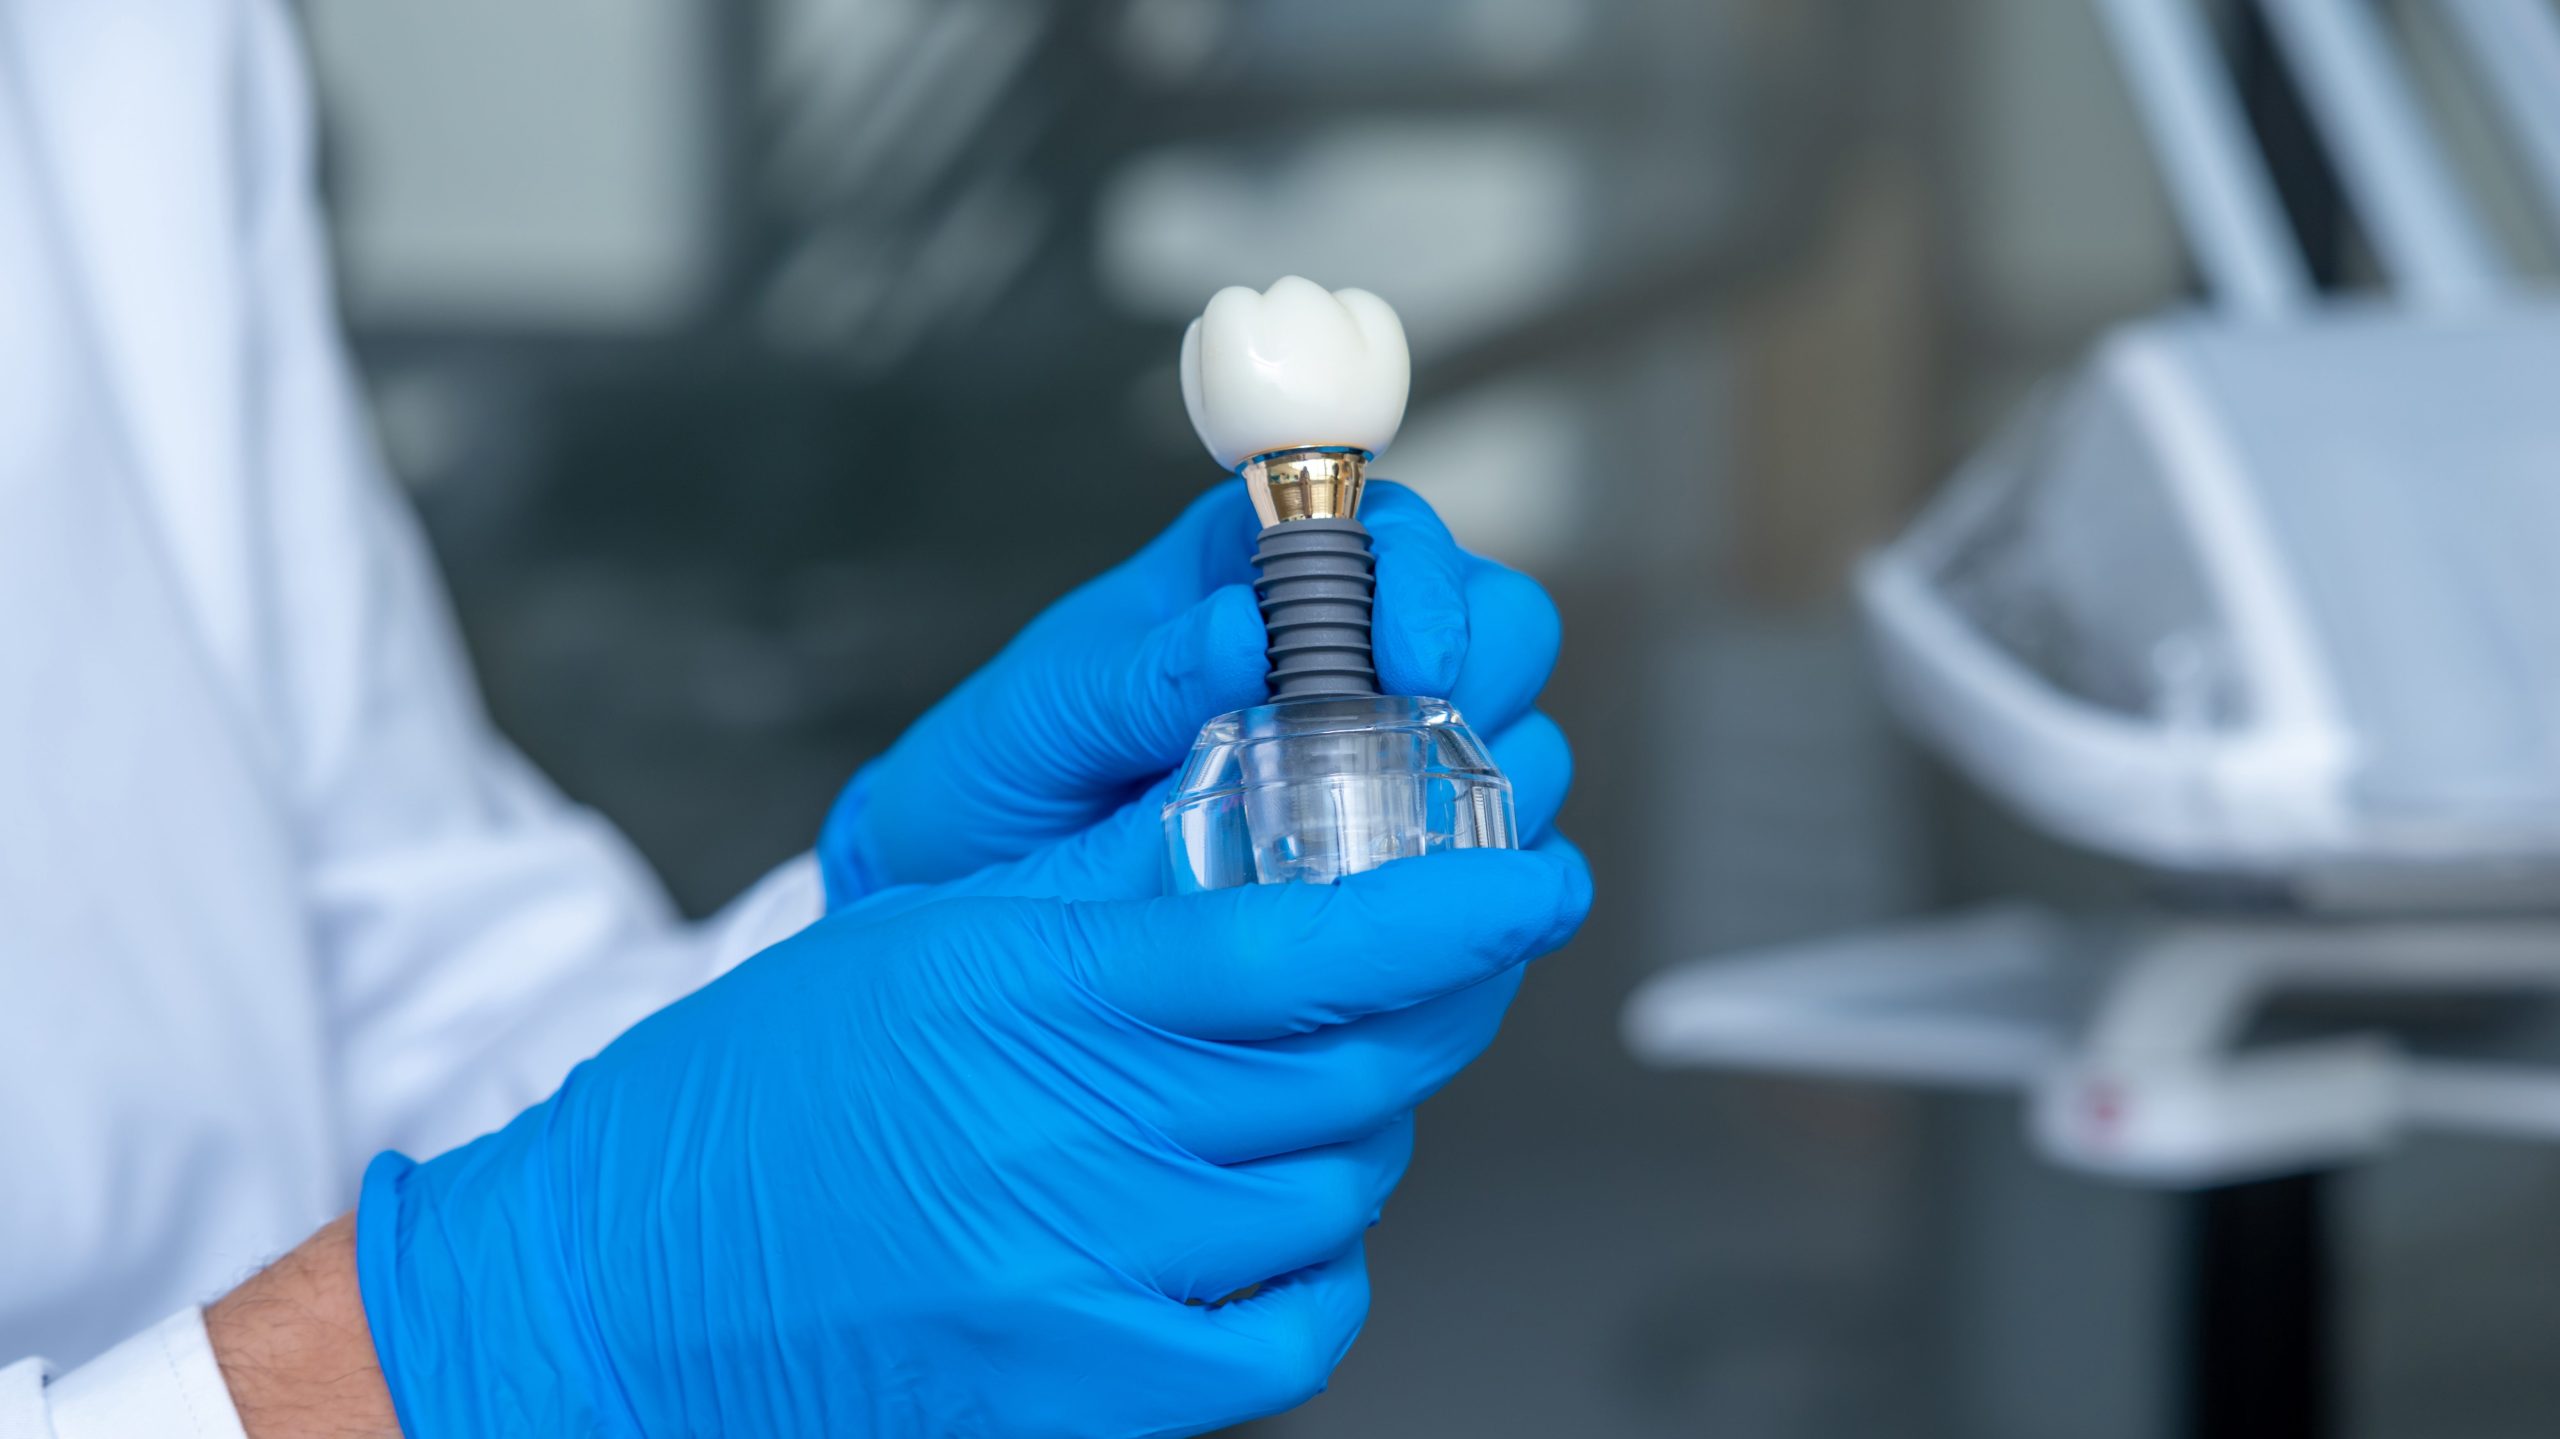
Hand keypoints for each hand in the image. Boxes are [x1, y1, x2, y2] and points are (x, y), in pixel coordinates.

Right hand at [354, 842, 1590, 1436]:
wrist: (609, 1289)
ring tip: (1277, 1091)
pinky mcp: (1086, 1385)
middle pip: (1347, 1071)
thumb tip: (1260, 799)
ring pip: (1334, 1191)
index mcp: (1032, 995)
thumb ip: (1110, 883)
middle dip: (1422, 1004)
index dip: (1451, 910)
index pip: (1301, 946)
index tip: (1534, 877)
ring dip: (1349, 1129)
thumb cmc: (749, 1100)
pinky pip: (1286, 1327)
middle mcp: (1070, 1140)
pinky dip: (1305, 1264)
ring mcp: (1085, 1278)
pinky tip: (1251, 1214)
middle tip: (1426, 958)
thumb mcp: (928, 934)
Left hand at [820, 481, 1563, 905]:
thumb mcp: (1038, 718)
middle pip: (1495, 624)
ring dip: (1496, 782)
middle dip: (1489, 677)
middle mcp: (1339, 655)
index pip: (1394, 536)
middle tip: (1434, 743)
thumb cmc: (998, 780)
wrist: (962, 899)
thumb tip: (1233, 631)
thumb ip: (1130, 676)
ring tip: (1412, 839)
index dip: (1428, 582)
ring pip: (1517, 737)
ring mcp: (1378, 758)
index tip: (1413, 654)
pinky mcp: (1392, 859)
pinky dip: (1482, 879)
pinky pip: (1487, 854)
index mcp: (1255, 575)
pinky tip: (1424, 912)